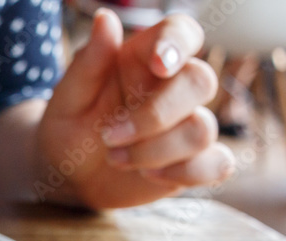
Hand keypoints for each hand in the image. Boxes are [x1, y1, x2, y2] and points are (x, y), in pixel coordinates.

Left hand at [37, 9, 234, 208]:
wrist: (70, 177)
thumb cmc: (69, 130)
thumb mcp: (67, 100)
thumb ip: (88, 63)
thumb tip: (106, 18)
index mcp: (144, 59)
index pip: (181, 32)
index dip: (178, 43)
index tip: (160, 65)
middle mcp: (173, 87)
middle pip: (200, 83)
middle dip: (155, 115)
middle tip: (108, 137)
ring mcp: (188, 124)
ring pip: (202, 130)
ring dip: (155, 151)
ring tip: (115, 158)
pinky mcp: (194, 161)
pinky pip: (218, 164)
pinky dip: (187, 173)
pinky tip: (149, 176)